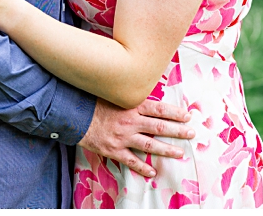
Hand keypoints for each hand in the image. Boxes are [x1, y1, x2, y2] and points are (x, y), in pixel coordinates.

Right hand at [79, 98, 194, 178]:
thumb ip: (126, 95)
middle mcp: (129, 121)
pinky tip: (152, 172)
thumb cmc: (90, 101)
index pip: (158, 109)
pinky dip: (142, 168)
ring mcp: (122, 137)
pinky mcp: (113, 149)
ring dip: (167, 150)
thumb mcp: (110, 93)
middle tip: (191, 134)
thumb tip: (141, 90)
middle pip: (159, 127)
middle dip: (178, 131)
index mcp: (130, 106)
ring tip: (179, 153)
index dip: (174, 112)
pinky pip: (131, 161)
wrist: (71, 114)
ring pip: (150, 145)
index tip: (187, 116)